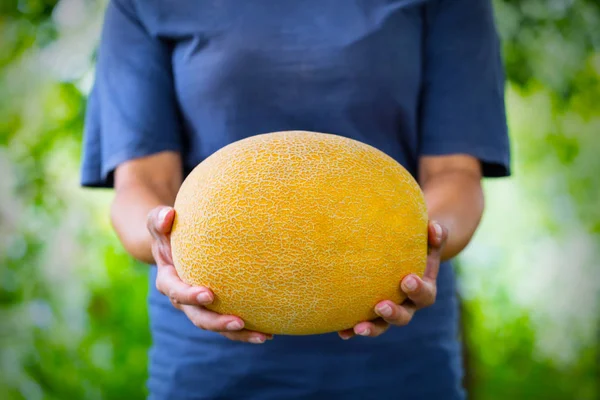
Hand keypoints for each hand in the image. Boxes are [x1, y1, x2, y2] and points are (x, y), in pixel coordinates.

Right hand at [147, 206, 272, 343]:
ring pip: (217, 327)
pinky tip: (268, 333)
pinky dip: (247, 330)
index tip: (208, 294)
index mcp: (168, 281)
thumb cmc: (169, 231)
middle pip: (199, 318)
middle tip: (239, 321)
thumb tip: (168, 215)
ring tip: (262, 336)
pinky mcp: (215, 309)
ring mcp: (199, 308)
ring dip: (238, 334)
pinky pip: (229, 324)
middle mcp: (182, 300)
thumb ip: (159, 220)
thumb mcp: (159, 223)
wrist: (173, 247)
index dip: (190, 296)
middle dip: (218, 322)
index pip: (177, 291)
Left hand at [338, 221, 447, 339]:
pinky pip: (361, 324)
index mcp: (424, 289)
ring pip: (382, 325)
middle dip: (393, 313)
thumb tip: (434, 228)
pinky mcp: (370, 313)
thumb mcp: (430, 239)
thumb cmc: (418, 244)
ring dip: (372, 328)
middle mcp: (407, 305)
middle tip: (381, 306)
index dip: (417, 290)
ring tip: (359, 328)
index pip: (424, 294)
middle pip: (404, 316)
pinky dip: (351, 330)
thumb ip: (436, 233)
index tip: (407, 280)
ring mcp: (388, 311)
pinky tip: (341, 332)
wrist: (406, 255)